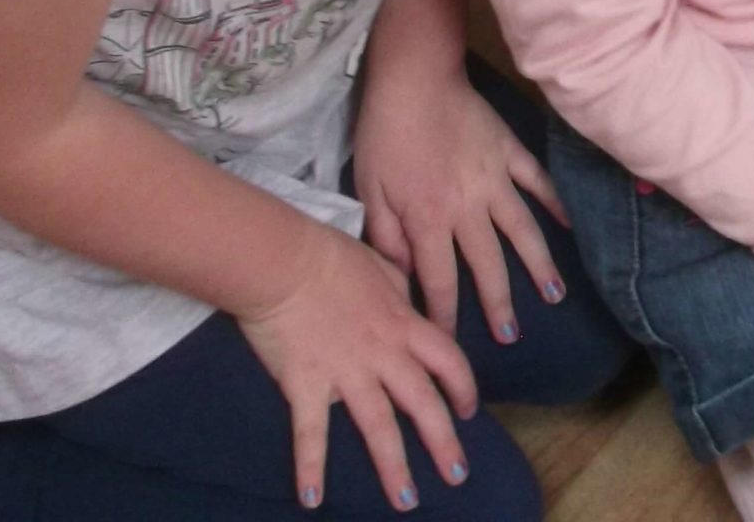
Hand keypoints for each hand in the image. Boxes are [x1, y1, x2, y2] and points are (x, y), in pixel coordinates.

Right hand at [235, 220, 478, 510]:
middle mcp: (383, 354)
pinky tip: (312, 498)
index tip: (469, 411)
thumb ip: (400, 287)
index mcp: (403, 324)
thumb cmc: (330, 256)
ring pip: (380, 427)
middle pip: (424, 404)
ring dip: (395, 467)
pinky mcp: (308, 385)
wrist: (284, 261)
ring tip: (407, 502)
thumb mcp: (381, 265)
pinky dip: (311, 467)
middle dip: (444, 442)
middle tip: (457, 475)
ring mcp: (347, 373)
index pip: (448, 360)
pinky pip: (311, 433)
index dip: (463, 388)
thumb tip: (409, 295)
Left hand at [356, 76, 568, 343]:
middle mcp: (468, 208)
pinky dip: (554, 204)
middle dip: (499, 303)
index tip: (452, 345)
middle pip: (488, 265)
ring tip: (552, 294)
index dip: (446, 317)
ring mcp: (495, 179)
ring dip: (538, 265)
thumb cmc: (384, 134)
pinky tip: (568, 225)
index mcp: (429, 220)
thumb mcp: (370, 190)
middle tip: (512, 336)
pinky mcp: (509, 152)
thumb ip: (387, 238)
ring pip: (522, 231)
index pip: (440, 281)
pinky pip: (537, 182)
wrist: (415, 78)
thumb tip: (405, 278)